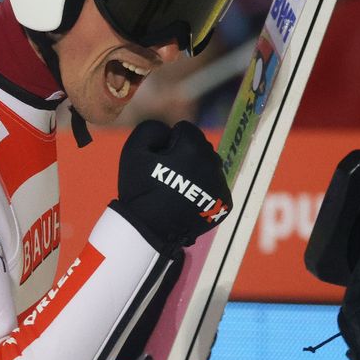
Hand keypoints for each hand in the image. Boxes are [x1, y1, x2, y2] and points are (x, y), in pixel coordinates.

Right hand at [110, 120, 231, 256]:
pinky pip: (215, 187)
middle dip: (186, 154)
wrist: (149, 230)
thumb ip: (152, 128)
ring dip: (197, 171)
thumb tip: (169, 130)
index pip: (186, 130)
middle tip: (168, 175)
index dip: (170, 142)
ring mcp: (221, 185)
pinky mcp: (225, 204)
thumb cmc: (140, 189)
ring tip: (178, 189)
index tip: (161, 160)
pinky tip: (188, 201)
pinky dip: (204, 190)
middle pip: (201, 147)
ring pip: (210, 167)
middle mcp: (213, 163)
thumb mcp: (134, 150)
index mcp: (193, 147)